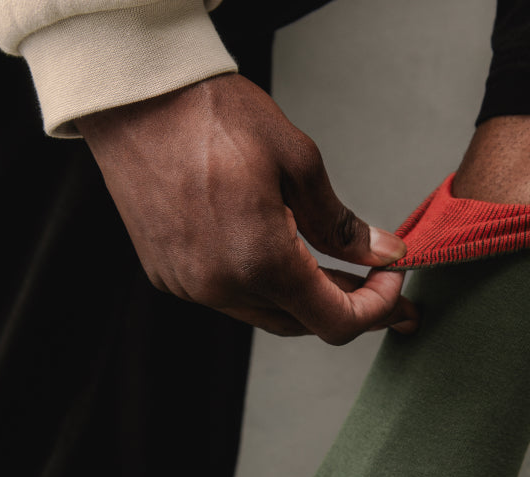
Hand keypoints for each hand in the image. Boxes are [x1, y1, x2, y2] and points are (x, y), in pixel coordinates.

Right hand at [75, 73, 418, 343]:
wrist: (135, 99)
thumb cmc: (210, 117)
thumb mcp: (298, 163)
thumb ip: (342, 223)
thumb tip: (381, 254)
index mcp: (259, 261)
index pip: (336, 322)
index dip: (376, 310)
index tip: (394, 282)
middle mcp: (220, 286)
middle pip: (304, 324)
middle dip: (349, 306)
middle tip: (381, 282)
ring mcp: (189, 285)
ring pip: (268, 314)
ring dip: (308, 299)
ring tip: (340, 271)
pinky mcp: (169, 275)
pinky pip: (232, 298)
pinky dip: (268, 288)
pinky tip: (287, 259)